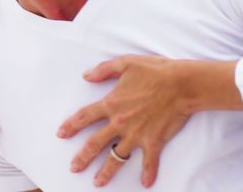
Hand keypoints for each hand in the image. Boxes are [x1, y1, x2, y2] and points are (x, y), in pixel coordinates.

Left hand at [56, 56, 200, 187]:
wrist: (181, 84)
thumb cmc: (155, 71)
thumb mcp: (126, 63)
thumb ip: (104, 70)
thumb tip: (86, 75)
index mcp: (111, 103)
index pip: (84, 116)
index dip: (71, 126)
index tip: (61, 134)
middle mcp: (120, 122)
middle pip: (95, 143)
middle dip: (82, 157)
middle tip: (74, 168)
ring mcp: (136, 134)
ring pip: (117, 157)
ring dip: (106, 172)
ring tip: (97, 183)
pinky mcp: (154, 141)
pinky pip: (149, 162)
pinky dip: (148, 173)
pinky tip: (146, 184)